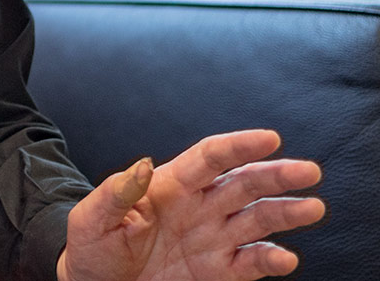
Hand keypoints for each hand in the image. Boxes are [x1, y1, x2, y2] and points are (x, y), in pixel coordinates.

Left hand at [57, 129, 323, 280]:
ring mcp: (212, 238)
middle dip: (276, 175)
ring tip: (313, 207)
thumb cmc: (93, 246)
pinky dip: (271, 260)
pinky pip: (251, 264)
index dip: (239, 146)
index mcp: (169, 185)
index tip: (270, 138)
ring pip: (257, 219)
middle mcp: (199, 207)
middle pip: (244, 183)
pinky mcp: (219, 271)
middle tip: (308, 170)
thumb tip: (143, 164)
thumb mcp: (92, 218)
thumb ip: (116, 192)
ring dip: (286, 213)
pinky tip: (285, 258)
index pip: (210, 157)